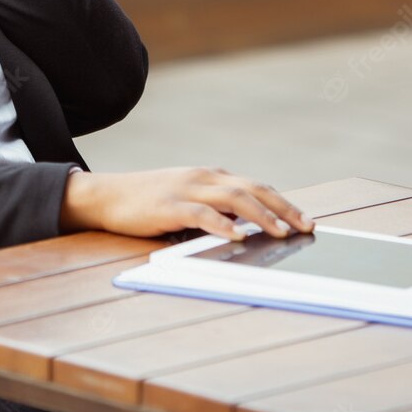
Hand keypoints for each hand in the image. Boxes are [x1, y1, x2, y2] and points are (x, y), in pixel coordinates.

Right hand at [60, 166, 315, 241]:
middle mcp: (202, 177)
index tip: (303, 219)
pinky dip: (224, 224)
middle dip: (283, 207)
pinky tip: (239, 236)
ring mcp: (185, 190)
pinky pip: (202, 214)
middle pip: (252, 188)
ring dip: (262, 216)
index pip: (254, 186)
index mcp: (208, 175)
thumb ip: (212, 207)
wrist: (105, 195)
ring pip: (234, 198)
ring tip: (281, 233)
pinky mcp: (169, 206)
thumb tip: (245, 226)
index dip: (281, 202)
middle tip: (306, 226)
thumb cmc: (145, 201)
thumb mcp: (184, 198)